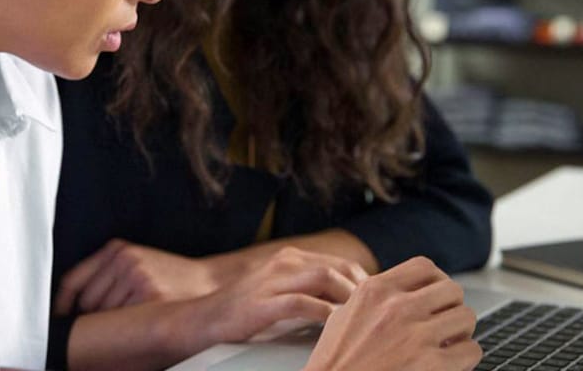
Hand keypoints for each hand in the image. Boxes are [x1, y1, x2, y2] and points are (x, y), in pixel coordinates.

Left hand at [55, 239, 218, 314]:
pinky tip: (138, 321)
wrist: (208, 285)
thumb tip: (70, 304)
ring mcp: (138, 277)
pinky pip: (121, 320)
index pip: (73, 280)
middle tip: (109, 320)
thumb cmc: (171, 279)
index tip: (59, 318)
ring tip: (131, 318)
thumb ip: (107, 274)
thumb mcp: (137, 264)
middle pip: (86, 300)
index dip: (62, 304)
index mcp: (118, 249)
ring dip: (110, 322)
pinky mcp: (150, 294)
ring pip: (102, 313)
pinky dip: (125, 326)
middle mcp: (126, 260)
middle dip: (92, 315)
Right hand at [192, 246, 369, 345]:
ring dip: (347, 297)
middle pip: (338, 268)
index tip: (379, 301)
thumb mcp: (280, 290)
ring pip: (323, 279)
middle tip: (377, 311)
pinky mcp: (262, 303)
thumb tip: (346, 301)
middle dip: (361, 289)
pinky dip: (322, 312)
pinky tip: (335, 324)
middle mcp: (285, 263)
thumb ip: (308, 289)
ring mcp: (272, 281)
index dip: (364, 282)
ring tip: (362, 316)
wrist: (202, 319)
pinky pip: (300, 303)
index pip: (341, 263)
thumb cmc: (245, 310)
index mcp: (292, 259)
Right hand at [304, 257, 481, 370]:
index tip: (437, 296)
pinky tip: (452, 363)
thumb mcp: (343, 316)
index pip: (424, 267)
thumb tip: (398, 294)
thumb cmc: (333, 363)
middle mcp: (398, 308)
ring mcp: (416, 336)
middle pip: (451, 290)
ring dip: (461, 331)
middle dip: (451, 307)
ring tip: (450, 343)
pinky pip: (470, 350)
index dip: (437, 281)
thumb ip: (372, 300)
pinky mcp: (431, 365)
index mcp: (376, 291)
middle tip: (445, 322)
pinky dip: (465, 357)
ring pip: (466, 317)